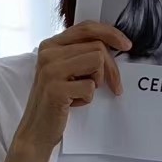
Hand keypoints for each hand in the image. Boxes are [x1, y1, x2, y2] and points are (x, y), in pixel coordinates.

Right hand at [14, 22, 131, 157]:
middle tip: (114, 86)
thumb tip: (111, 45)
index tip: (126, 45)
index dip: (110, 33)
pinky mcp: (56, 89)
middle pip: (97, 46)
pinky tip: (72, 104)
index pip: (86, 28)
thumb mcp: (63, 72)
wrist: (35, 133)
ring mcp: (51, 70)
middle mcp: (48, 54)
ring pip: (97, 61)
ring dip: (97, 82)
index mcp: (50, 45)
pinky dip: (87, 99)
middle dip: (111, 68)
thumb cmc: (53, 104)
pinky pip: (90, 87)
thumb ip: (79, 55)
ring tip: (81, 93)